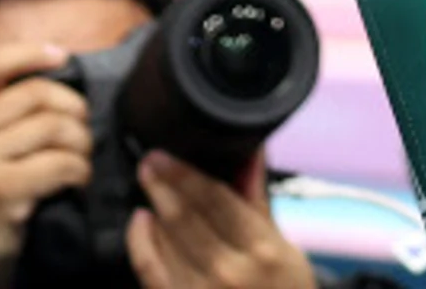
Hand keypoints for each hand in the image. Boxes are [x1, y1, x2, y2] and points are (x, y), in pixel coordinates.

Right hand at [0, 42, 93, 288]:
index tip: (62, 56)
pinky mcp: (2, 190)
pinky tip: (79, 180)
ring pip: (54, 127)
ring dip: (82, 141)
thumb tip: (48, 82)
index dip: (30, 54)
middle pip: (36, 94)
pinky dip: (80, 169)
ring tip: (83, 158)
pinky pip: (61, 163)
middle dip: (73, 108)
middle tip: (83, 129)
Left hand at [125, 156, 311, 288]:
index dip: (186, 175)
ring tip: (148, 184)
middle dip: (163, 185)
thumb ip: (258, 201)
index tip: (166, 155)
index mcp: (261, 250)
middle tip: (149, 161)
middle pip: (186, 217)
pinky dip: (141, 242)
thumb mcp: (285, 248)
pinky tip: (139, 222)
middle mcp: (229, 271)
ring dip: (154, 208)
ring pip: (166, 241)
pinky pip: (151, 270)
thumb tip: (249, 153)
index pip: (215, 200)